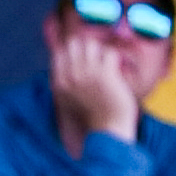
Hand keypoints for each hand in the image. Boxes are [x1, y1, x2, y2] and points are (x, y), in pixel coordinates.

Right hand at [51, 25, 147, 142]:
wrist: (108, 132)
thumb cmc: (91, 116)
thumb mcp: (68, 98)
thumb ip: (65, 80)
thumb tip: (62, 56)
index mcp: (59, 82)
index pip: (60, 51)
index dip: (73, 53)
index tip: (84, 62)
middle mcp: (71, 75)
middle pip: (75, 43)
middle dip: (86, 49)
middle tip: (97, 62)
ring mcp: (88, 74)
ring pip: (91, 44)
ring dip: (100, 52)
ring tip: (106, 65)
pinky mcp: (106, 75)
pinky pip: (109, 52)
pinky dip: (114, 59)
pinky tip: (116, 71)